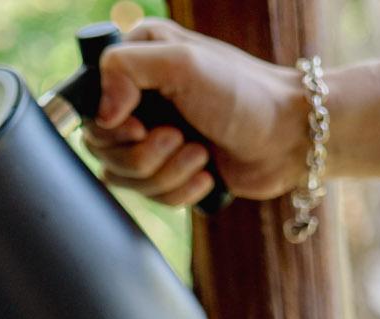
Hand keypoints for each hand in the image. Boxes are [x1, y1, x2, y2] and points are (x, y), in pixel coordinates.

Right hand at [82, 18, 309, 203]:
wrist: (291, 137)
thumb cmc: (244, 92)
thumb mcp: (182, 62)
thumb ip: (126, 67)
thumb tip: (101, 113)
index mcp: (138, 62)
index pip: (88, 103)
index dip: (108, 126)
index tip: (138, 125)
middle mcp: (140, 99)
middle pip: (100, 147)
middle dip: (141, 154)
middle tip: (177, 138)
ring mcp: (153, 136)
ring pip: (122, 176)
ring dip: (164, 173)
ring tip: (200, 155)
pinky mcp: (168, 170)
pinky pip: (148, 196)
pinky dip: (178, 190)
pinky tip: (206, 174)